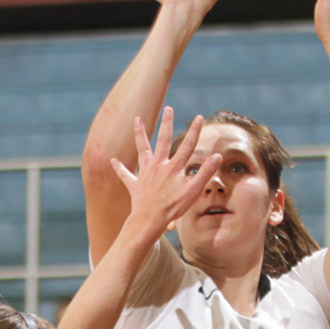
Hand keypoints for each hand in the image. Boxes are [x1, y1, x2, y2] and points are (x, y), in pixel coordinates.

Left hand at [110, 108, 220, 232]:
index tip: (200, 117)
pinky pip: (125, 175)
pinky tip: (112, 160)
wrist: (149, 220)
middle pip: (163, 139)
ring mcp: (145, 174)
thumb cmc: (173, 208)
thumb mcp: (193, 191)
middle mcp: (159, 166)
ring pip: (142, 149)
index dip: (195, 131)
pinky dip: (119, 168)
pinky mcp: (135, 185)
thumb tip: (217, 156)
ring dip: (140, 133)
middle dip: (167, 123)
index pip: (188, 145)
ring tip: (137, 119)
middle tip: (168, 108)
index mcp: (174, 167)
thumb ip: (205, 173)